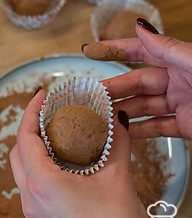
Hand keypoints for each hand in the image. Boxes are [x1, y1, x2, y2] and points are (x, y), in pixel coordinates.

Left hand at [9, 90, 149, 217]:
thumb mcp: (117, 179)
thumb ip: (115, 144)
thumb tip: (115, 121)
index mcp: (43, 184)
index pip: (25, 138)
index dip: (31, 112)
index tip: (41, 97)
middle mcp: (31, 198)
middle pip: (17, 152)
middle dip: (30, 129)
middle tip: (48, 114)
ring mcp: (33, 211)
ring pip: (21, 169)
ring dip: (32, 148)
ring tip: (53, 135)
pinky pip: (29, 185)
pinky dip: (37, 167)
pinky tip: (59, 162)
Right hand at [83, 19, 191, 138]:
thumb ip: (168, 48)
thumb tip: (140, 26)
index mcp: (180, 60)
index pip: (140, 51)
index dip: (115, 50)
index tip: (91, 51)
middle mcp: (177, 80)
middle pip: (136, 83)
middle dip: (113, 89)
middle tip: (91, 97)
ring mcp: (180, 103)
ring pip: (142, 107)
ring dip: (122, 113)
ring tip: (100, 118)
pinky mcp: (185, 125)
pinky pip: (156, 127)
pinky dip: (139, 131)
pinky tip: (121, 134)